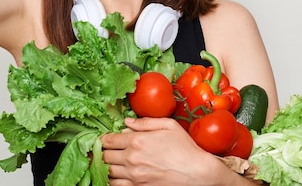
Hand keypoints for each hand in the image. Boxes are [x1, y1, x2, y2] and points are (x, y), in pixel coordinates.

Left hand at [102, 117, 218, 185]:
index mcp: (137, 141)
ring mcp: (134, 176)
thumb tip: (127, 122)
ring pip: (108, 172)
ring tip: (111, 163)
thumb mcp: (168, 125)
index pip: (109, 139)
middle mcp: (132, 159)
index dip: (104, 138)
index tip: (105, 139)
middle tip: (106, 150)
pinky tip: (117, 176)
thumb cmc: (185, 148)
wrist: (197, 173)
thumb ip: (145, 122)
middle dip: (104, 152)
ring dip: (107, 166)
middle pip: (105, 156)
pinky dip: (113, 180)